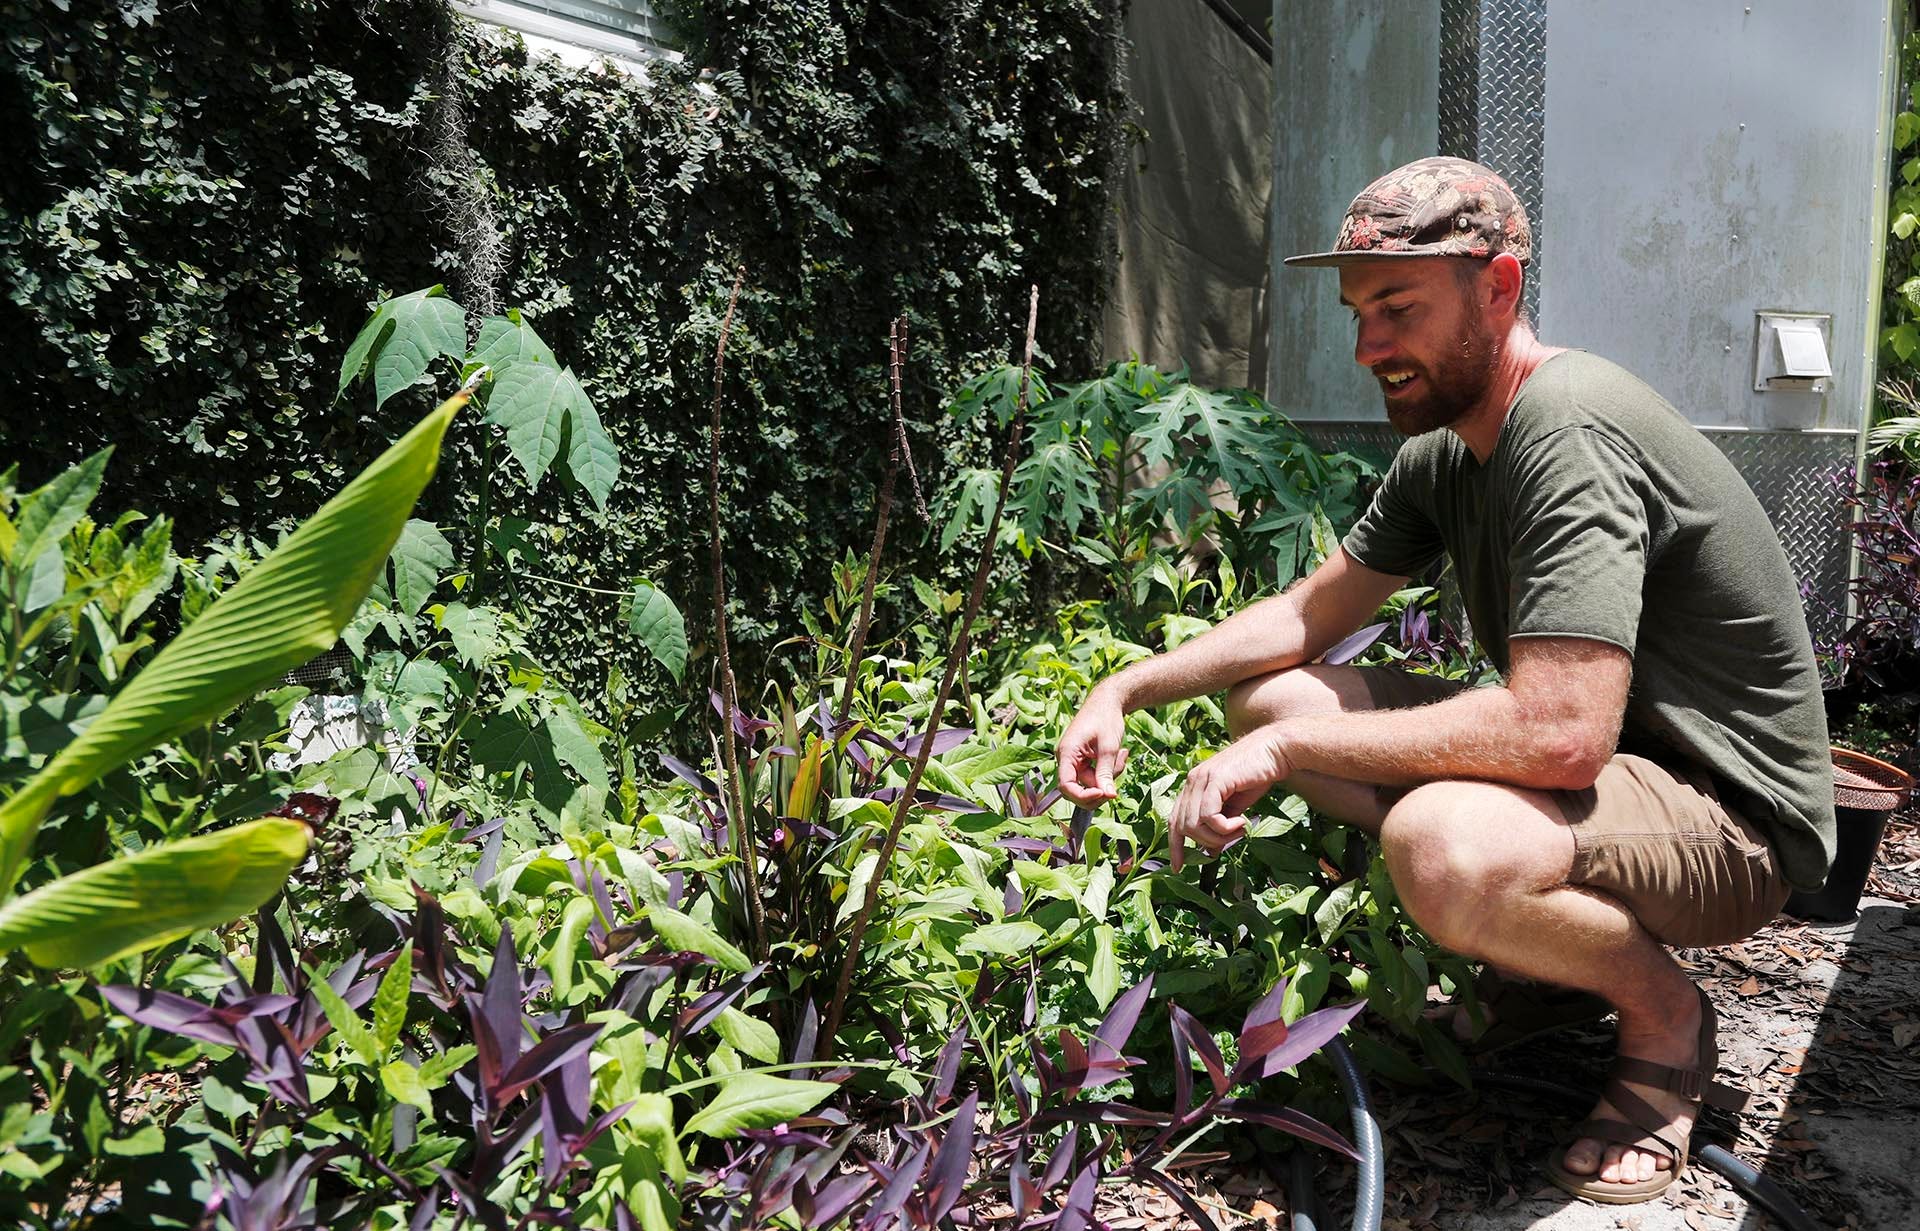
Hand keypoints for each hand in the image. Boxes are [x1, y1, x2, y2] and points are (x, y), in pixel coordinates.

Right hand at [1057, 687, 1130, 804]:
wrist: (1108, 701)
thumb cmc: (1106, 718)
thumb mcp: (1109, 747)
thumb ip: (1106, 772)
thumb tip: (1108, 796)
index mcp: (1067, 753)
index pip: (1066, 786)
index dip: (1083, 796)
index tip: (1103, 794)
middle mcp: (1066, 759)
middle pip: (1078, 789)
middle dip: (1099, 789)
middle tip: (1117, 783)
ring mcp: (1074, 760)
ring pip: (1090, 783)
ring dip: (1109, 776)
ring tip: (1122, 755)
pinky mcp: (1083, 761)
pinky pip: (1095, 775)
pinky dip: (1109, 770)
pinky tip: (1120, 754)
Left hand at [1168, 726, 1292, 870]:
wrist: (1275, 752)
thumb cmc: (1256, 777)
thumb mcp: (1234, 808)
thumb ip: (1219, 826)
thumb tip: (1211, 852)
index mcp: (1193, 787)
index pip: (1173, 820)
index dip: (1174, 845)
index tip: (1177, 866)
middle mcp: (1192, 781)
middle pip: (1182, 826)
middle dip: (1206, 842)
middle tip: (1232, 838)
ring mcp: (1201, 779)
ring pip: (1194, 824)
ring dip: (1218, 836)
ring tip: (1239, 830)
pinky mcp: (1215, 780)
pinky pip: (1209, 816)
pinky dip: (1225, 827)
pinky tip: (1241, 822)